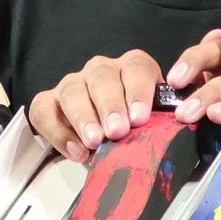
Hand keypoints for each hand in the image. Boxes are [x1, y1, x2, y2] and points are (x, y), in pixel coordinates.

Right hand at [30, 49, 166, 161]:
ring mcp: (73, 84)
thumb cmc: (134, 128)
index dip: (138, 91)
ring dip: (84, 117)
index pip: (136, 68)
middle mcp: (101, 70)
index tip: (140, 118)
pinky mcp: (48, 102)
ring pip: (73, 90)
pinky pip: (44, 110)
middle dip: (110, 105)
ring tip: (94, 142)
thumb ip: (162, 122)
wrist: (105, 137)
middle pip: (102, 77)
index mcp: (132, 68)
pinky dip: (58, 131)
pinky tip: (75, 150)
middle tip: (117, 131)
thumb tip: (176, 135)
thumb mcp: (153, 121)